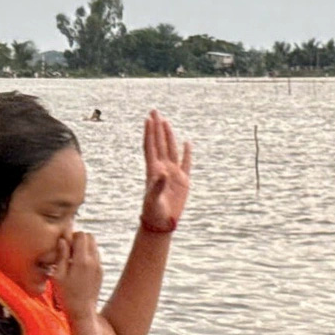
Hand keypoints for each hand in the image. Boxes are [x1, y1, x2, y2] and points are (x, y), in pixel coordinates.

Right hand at [59, 231, 102, 318]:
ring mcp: (99, 266)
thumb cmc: (66, 295)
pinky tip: (78, 267)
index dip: (71, 236)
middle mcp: (93, 261)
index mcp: (82, 261)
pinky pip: (96, 255)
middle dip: (79, 239)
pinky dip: (88, 255)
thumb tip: (62, 240)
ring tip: (73, 259)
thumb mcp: (57, 276)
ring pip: (94, 245)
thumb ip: (61, 256)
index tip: (64, 245)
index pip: (81, 235)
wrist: (82, 311)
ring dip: (84, 247)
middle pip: (90, 237)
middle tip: (68, 251)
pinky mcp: (101, 272)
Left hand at [139, 111, 192, 230]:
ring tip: (165, 122)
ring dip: (168, 135)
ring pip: (171, 149)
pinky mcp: (183, 181)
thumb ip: (157, 187)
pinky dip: (187, 152)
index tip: (148, 119)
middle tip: (154, 111)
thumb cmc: (154, 213)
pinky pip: (186, 163)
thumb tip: (162, 174)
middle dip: (157, 127)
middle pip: (159, 143)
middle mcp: (162, 168)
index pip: (151, 147)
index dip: (149, 132)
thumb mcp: (154, 200)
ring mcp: (172, 173)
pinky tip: (187, 142)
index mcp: (153, 171)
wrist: (161, 223)